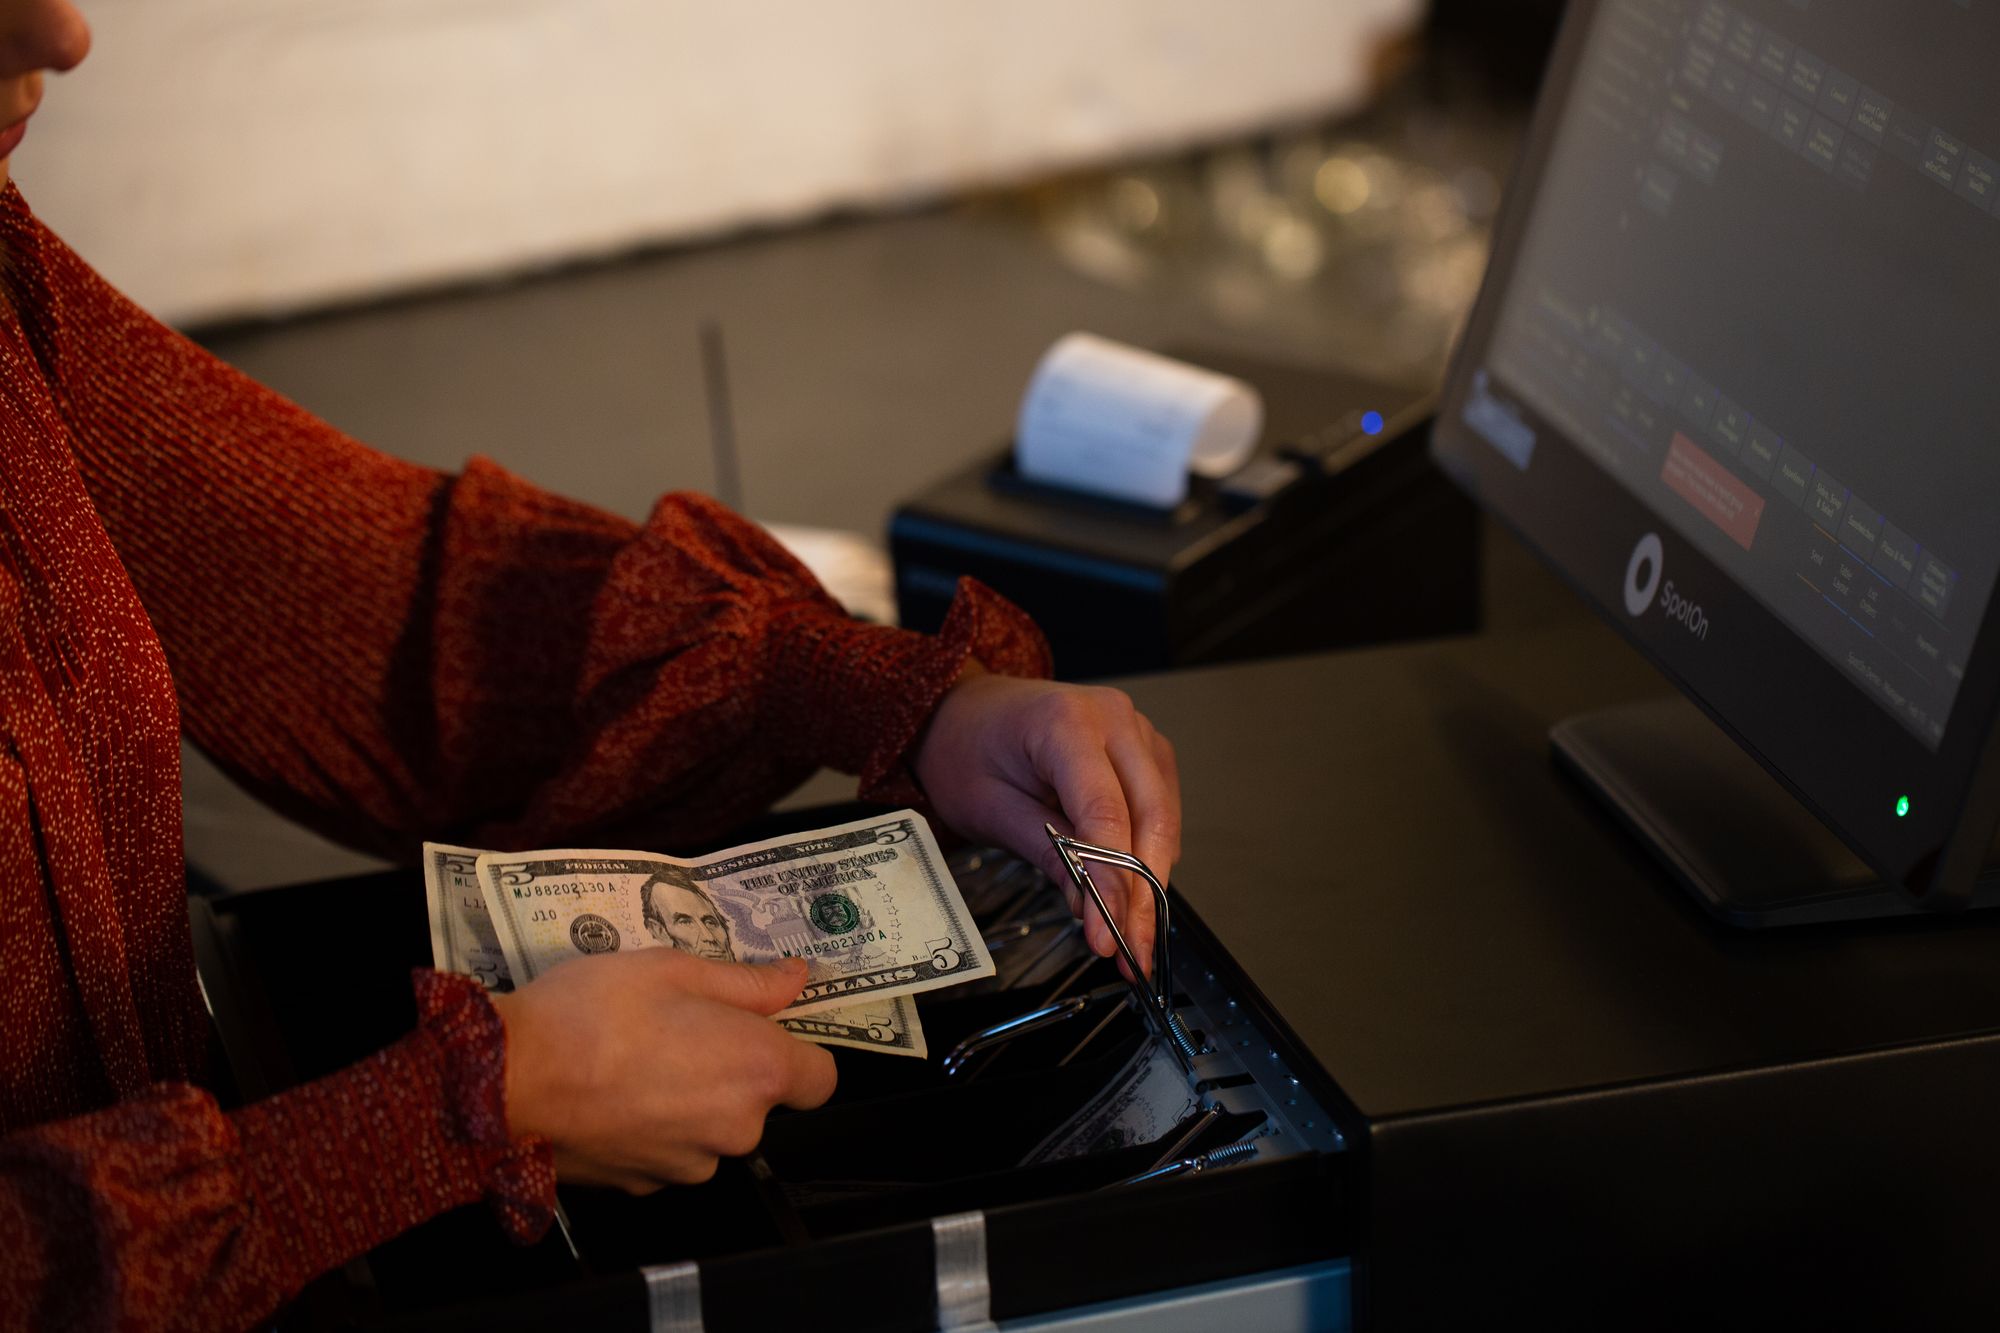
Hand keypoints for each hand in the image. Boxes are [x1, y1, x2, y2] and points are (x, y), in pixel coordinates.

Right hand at [489, 950, 835, 1191]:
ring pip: (709, 1128)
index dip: (797, 1051)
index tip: (762, 1028)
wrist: (504, 1081)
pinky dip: (649, 1126)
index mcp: (757, 1070)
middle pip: (758, 1101)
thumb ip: (746, 982)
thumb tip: (795, 979)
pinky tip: (610, 1091)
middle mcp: (735, 1129)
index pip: (820, 1078)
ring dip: (687, 1099)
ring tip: (633, 1056)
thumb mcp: (672, 969)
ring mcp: (688, 1165)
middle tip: (677, 1024)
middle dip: (730, 1067)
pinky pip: (666, 1150)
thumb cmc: (592, 1012)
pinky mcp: (643, 1185)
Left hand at [911, 666, 1181, 974]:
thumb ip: (1046, 852)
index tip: (1106, 935)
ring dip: (1151, 880)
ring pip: (1163, 816)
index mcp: (1065, 721)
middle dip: (1142, 893)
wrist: (964, 712)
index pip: (1105, 814)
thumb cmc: (966, 750)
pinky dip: (1150, 853)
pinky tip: (1133, 893)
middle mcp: (1112, 717)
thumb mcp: (988, 808)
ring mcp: (1135, 729)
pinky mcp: (1144, 749)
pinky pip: (1161, 806)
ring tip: (1132, 935)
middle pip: (1150, 816)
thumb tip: (1090, 906)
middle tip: (1131, 951)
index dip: (1110, 883)